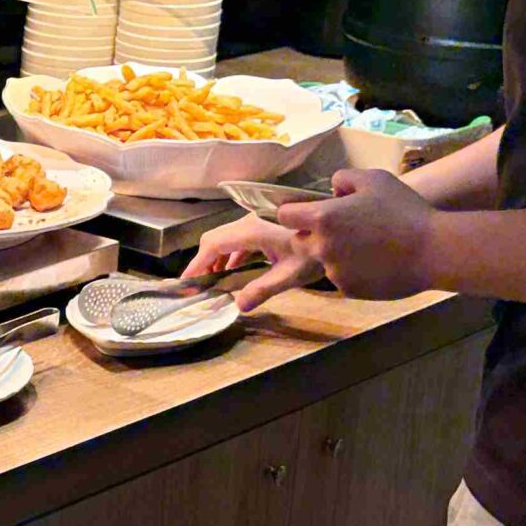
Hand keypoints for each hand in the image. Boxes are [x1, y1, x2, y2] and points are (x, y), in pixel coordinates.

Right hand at [184, 214, 323, 311]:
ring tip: (216, 279)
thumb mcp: (290, 275)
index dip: (197, 263)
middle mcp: (250, 220)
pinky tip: (236, 267)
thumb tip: (239, 306)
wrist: (339, 228)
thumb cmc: (316, 251)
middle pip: (216, 238)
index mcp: (251, 231)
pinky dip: (232, 251)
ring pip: (227, 236)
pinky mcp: (266, 222)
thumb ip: (263, 289)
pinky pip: (240, 236)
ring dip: (218, 256)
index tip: (186, 281)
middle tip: (199, 283)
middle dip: (204, 260)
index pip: (213, 245)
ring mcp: (258, 219)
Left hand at [276, 168, 435, 300]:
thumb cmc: (405, 210)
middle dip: (314, 234)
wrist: (434, 251)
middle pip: (300, 241)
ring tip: (368, 245)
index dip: (295, 212)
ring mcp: (334, 272)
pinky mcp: (349, 289)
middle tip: (344, 228)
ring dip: (336, 253)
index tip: (307, 211)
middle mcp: (322, 247)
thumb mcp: (375, 179)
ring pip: (323, 260)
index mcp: (323, 218)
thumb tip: (333, 189)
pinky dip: (353, 271)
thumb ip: (344, 178)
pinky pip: (342, 277)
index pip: (285, 216)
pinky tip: (377, 262)